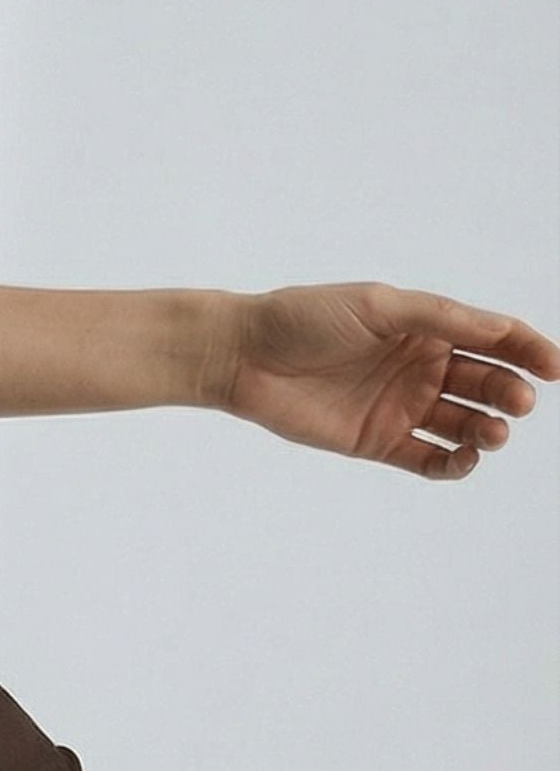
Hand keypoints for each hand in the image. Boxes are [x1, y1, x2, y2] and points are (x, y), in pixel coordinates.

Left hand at [215, 281, 559, 476]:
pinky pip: (432, 461)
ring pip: (467, 425)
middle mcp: (420, 367)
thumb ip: (439, 316)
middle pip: (488, 383)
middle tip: (518, 400)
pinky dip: (456, 465)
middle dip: (512, 392)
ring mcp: (402, 406)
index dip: (529, 350)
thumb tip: (502, 327)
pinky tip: (464, 458)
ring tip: (491, 431)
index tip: (555, 366)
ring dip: (490, 431)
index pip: (493, 339)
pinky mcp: (380, 442)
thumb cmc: (303, 317)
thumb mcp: (376, 305)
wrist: (242, 354)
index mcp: (423, 327)